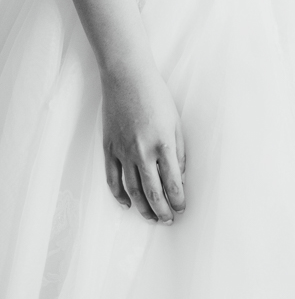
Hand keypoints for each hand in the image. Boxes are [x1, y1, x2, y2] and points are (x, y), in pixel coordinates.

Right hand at [101, 63, 185, 223]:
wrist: (126, 78)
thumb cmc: (156, 96)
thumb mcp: (176, 121)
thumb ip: (179, 150)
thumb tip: (180, 176)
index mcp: (164, 144)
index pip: (173, 183)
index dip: (179, 200)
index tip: (182, 209)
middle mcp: (143, 152)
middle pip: (153, 193)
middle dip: (163, 211)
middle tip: (169, 220)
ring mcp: (123, 152)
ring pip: (133, 191)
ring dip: (143, 209)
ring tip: (152, 218)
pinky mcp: (109, 149)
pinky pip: (113, 180)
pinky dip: (119, 195)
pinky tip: (127, 204)